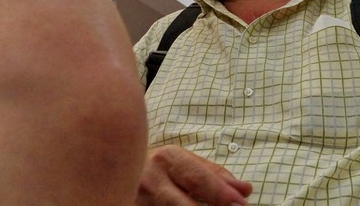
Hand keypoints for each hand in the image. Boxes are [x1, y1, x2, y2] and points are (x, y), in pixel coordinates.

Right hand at [136, 145, 251, 204]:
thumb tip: (245, 189)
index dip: (221, 194)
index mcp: (167, 159)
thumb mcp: (185, 163)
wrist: (114, 166)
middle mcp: (149, 179)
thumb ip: (215, 176)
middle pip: (183, 204)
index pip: (198, 179)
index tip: (242, 203)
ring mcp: (137, 200)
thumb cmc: (159, 168)